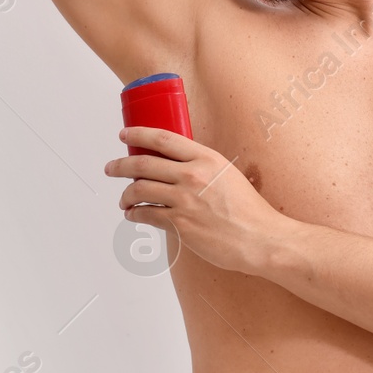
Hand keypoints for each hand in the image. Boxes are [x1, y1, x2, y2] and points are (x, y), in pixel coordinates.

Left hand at [103, 127, 288, 274]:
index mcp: (206, 158)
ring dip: (125, 195)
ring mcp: (184, 200)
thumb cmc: (249, 211)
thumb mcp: (227, 175)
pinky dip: (135, 215)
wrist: (260, 238)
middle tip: (112, 168)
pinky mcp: (179, 224)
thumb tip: (177, 170)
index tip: (125, 135)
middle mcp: (192, 175)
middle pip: (143, 164)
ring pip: (139, 190)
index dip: (139, 134)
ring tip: (123, 200)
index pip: (164, 139)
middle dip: (120, 166)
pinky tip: (133, 215)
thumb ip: (203, 169)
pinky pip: (146, 215)